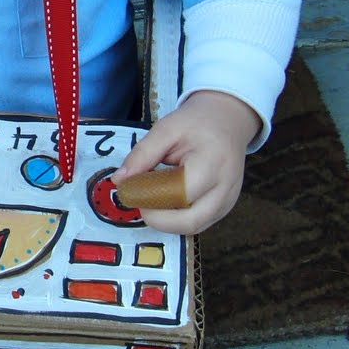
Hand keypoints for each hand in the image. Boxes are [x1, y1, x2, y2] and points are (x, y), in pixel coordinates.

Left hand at [109, 89, 259, 233]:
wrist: (228, 120)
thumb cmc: (198, 123)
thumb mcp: (166, 129)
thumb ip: (142, 154)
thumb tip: (119, 181)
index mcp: (213, 163)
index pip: (180, 194)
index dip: (150, 197)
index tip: (129, 188)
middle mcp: (225, 188)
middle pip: (189, 222)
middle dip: (156, 218)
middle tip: (138, 200)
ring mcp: (228, 202)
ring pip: (193, 228)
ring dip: (166, 220)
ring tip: (151, 197)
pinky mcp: (225, 209)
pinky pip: (198, 223)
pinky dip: (177, 218)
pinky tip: (165, 200)